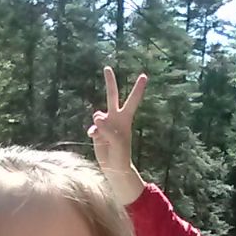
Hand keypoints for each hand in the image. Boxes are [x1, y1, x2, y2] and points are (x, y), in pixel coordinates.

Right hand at [88, 66, 147, 205]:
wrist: (114, 168)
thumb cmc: (121, 156)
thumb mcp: (117, 143)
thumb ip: (108, 129)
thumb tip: (97, 117)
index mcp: (125, 119)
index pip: (132, 101)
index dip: (137, 89)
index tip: (144, 75)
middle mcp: (115, 118)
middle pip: (112, 96)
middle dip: (110, 82)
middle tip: (107, 67)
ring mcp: (105, 124)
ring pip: (98, 113)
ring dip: (98, 121)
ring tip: (102, 133)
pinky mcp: (96, 132)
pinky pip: (92, 127)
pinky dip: (92, 132)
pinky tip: (94, 137)